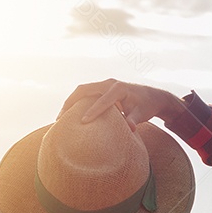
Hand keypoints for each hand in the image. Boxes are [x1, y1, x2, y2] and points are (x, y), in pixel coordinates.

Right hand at [57, 78, 185, 130]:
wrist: (151, 96)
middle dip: (70, 103)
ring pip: (81, 91)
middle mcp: (109, 83)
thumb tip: (130, 128)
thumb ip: (134, 120)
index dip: (92, 110)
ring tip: (60, 119)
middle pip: (84, 90)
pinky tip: (68, 117)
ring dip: (69, 103)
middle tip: (60, 119)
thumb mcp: (142, 114)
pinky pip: (84, 95)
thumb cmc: (147, 106)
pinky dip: (75, 103)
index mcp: (119, 88)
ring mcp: (103, 85)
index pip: (103, 100)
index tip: (83, 121)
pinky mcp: (101, 90)